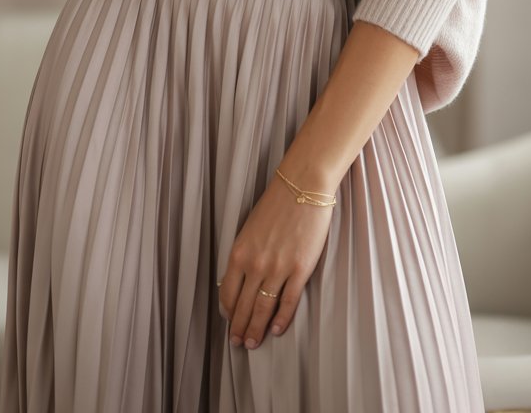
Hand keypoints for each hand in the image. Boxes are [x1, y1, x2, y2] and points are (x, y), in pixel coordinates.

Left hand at [217, 169, 334, 348]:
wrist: (303, 187)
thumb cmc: (276, 204)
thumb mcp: (250, 230)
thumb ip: (244, 255)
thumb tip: (240, 280)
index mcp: (239, 252)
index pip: (228, 293)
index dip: (228, 313)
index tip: (230, 322)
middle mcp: (255, 264)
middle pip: (243, 306)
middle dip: (239, 328)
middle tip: (238, 343)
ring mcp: (278, 268)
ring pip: (262, 309)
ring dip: (256, 330)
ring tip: (252, 344)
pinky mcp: (300, 270)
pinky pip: (287, 302)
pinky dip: (280, 320)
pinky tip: (275, 330)